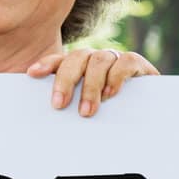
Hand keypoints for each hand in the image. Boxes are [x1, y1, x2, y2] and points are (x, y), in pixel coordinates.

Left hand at [27, 46, 156, 115]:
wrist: (146, 118)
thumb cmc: (107, 115)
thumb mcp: (83, 110)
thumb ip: (67, 108)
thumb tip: (43, 120)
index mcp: (78, 67)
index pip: (59, 60)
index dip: (46, 64)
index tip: (32, 74)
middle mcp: (94, 60)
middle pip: (76, 58)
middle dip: (65, 80)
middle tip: (59, 105)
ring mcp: (115, 59)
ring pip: (99, 60)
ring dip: (91, 86)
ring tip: (87, 110)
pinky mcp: (137, 64)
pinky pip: (126, 61)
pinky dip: (117, 76)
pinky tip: (111, 93)